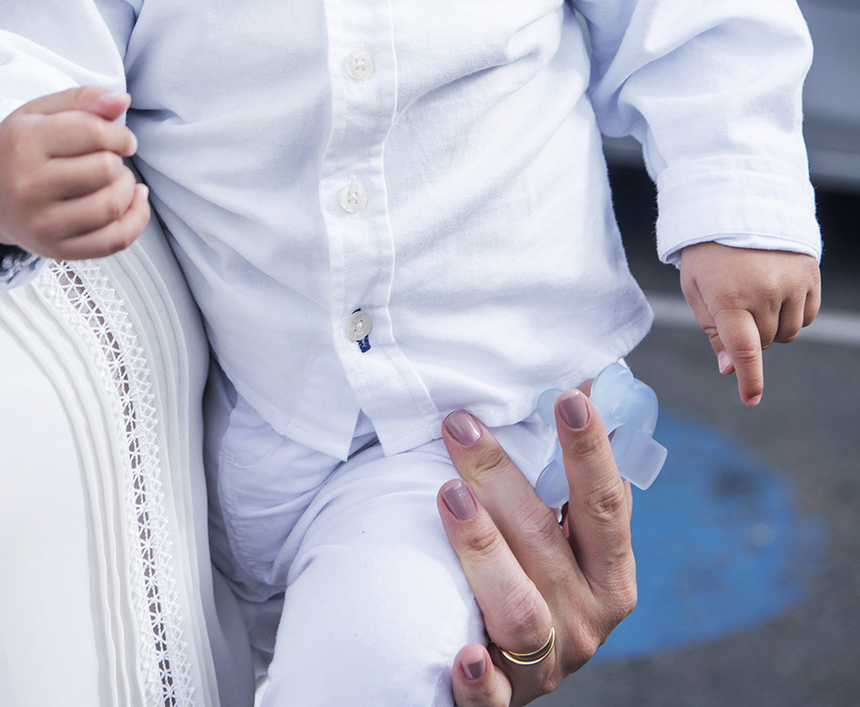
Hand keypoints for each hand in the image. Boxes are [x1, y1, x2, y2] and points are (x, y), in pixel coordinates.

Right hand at [0, 86, 149, 260]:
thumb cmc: (20, 146)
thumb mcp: (41, 111)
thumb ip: (83, 99)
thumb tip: (121, 100)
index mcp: (24, 144)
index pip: (92, 134)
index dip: (119, 134)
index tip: (121, 138)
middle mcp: (28, 188)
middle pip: (104, 170)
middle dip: (117, 159)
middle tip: (107, 157)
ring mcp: (41, 224)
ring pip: (111, 207)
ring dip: (126, 187)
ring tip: (113, 178)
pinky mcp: (56, 250)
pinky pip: (113, 241)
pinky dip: (135, 219)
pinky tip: (133, 200)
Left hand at [436, 389, 634, 704]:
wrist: (508, 676)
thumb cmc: (534, 581)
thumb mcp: (565, 536)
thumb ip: (574, 475)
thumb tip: (590, 383)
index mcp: (608, 576)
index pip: (602, 504)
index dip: (589, 449)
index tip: (569, 395)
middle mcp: (583, 621)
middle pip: (544, 543)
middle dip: (501, 478)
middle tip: (460, 425)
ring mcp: (542, 666)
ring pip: (517, 608)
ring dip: (483, 551)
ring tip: (448, 495)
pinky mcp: (499, 703)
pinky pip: (490, 697)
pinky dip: (479, 678)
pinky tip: (464, 652)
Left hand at [679, 242, 819, 405]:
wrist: (735, 202)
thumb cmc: (708, 250)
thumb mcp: (696, 287)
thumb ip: (712, 330)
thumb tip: (729, 369)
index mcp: (729, 295)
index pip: (744, 350)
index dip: (749, 379)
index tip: (750, 399)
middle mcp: (764, 290)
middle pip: (763, 343)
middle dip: (749, 335)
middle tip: (735, 305)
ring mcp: (790, 282)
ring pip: (788, 333)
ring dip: (772, 326)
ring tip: (754, 293)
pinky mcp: (810, 275)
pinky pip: (807, 316)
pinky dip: (793, 313)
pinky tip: (776, 290)